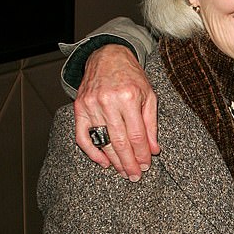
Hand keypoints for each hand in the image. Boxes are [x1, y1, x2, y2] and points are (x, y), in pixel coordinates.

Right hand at [74, 44, 158, 180]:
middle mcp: (108, 101)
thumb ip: (151, 123)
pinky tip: (104, 162)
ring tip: (123, 171)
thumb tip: (154, 149)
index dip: (142, 153)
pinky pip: (82, 136)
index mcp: (128, 97)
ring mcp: (91, 105)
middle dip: (129, 162)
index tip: (146, 165)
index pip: (136, 134)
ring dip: (113, 160)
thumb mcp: (149, 95)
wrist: (108, 57)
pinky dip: (92, 152)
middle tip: (135, 176)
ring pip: (102, 141)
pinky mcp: (79, 108)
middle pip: (119, 141)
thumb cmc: (131, 76)